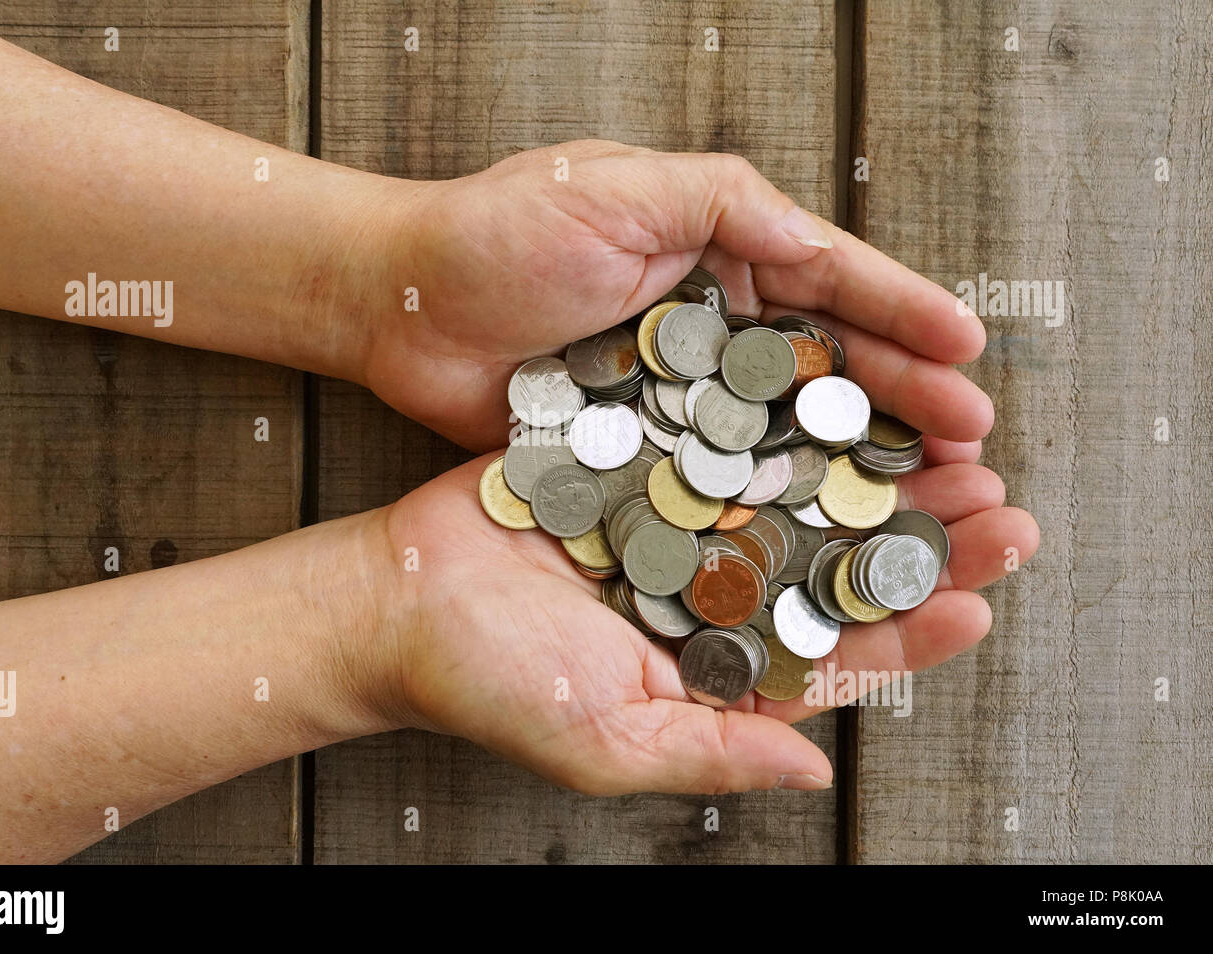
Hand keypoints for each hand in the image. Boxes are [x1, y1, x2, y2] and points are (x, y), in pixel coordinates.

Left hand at [358, 140, 993, 451]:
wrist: (397, 307)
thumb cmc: (495, 232)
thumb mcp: (614, 188)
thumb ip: (718, 201)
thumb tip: (813, 235)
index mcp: (714, 252)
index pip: (829, 281)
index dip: (902, 313)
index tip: (967, 349)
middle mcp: (707, 324)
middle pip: (825, 364)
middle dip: (902, 396)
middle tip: (973, 439)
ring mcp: (675, 392)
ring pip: (783, 427)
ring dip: (855, 457)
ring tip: (924, 488)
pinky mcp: (635, 446)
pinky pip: (716, 475)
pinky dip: (770, 497)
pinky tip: (820, 524)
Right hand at [369, 450, 1038, 794]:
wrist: (398, 597)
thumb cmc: (491, 683)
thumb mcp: (607, 740)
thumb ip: (714, 751)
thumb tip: (816, 775)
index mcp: (714, 668)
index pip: (834, 655)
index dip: (912, 631)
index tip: (978, 603)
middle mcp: (710, 595)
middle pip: (836, 564)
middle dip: (919, 538)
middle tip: (998, 508)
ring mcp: (680, 526)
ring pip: (798, 494)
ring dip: (871, 471)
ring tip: (942, 441)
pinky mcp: (645, 466)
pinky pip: (725, 441)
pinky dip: (783, 422)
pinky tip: (838, 398)